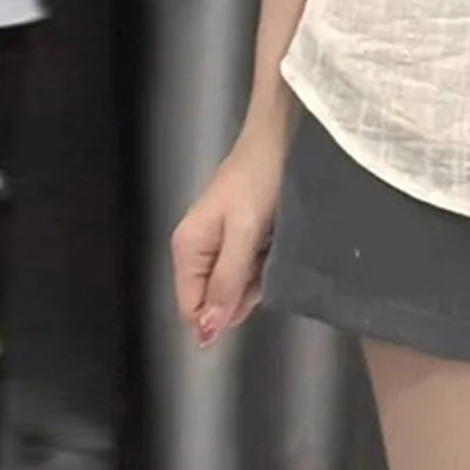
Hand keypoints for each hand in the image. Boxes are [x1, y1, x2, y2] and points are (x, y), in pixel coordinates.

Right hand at [170, 125, 285, 348]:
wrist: (281, 136)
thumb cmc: (260, 178)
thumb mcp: (244, 233)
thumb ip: (226, 281)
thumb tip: (205, 333)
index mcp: (187, 248)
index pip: (191, 308)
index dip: (219, 316)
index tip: (250, 296)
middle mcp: (197, 248)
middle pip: (214, 299)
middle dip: (242, 294)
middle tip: (264, 263)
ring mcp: (219, 241)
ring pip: (234, 284)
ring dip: (256, 278)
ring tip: (271, 248)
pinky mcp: (240, 234)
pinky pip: (248, 266)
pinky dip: (264, 263)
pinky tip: (275, 244)